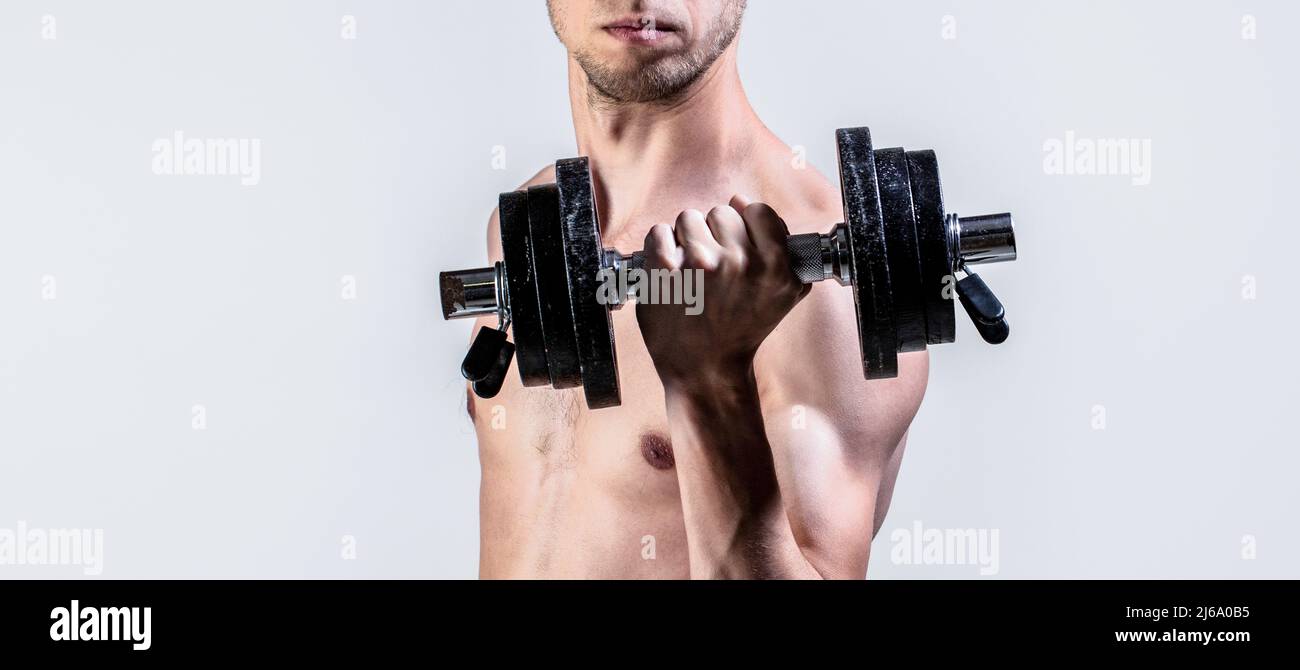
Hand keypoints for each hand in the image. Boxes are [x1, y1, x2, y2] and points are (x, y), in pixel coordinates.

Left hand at [636, 195, 808, 389]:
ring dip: (685, 240)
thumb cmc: (742, 328)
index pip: (756, 210)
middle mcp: (740, 262)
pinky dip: (659, 247)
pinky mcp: (665, 269)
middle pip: (721, 212)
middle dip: (714, 236)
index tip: (736, 248)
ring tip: (690, 272)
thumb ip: (778, 243)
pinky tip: (669, 272)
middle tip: (711, 270)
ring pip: (689, 219)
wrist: (706, 368)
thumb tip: (740, 200)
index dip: (744, 226)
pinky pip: (659, 231)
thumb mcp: (783, 292)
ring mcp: (701, 263)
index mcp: (775, 265)